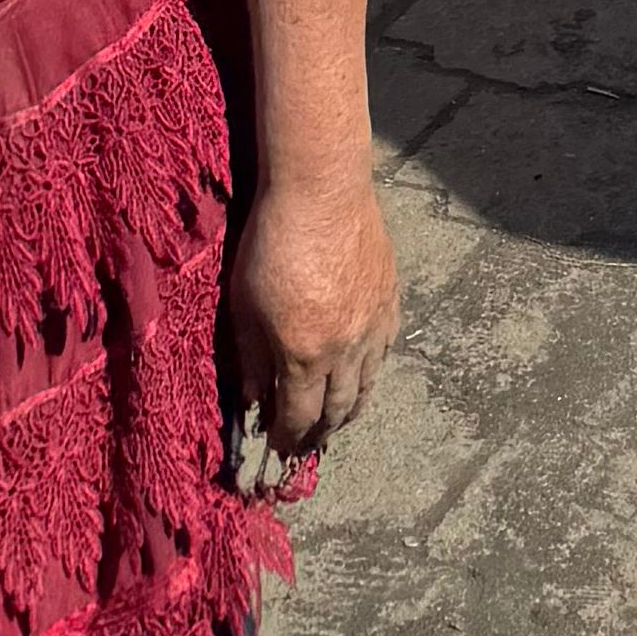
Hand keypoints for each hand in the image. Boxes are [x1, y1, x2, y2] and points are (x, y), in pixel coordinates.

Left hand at [226, 170, 398, 459]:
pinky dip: (372, 369)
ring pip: (368, 385)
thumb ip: (251, 358)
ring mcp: (374, 325)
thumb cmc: (273, 242)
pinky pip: (386, 349)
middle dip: (320, 433)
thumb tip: (254, 399)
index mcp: (305, 354)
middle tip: (307, 441)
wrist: (322, 189)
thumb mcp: (245, 304)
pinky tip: (362, 370)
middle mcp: (346, 349)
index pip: (300, 417)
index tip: (279, 446)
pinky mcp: (391, 298)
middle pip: (338, 410)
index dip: (289, 438)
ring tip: (337, 418)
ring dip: (350, 409)